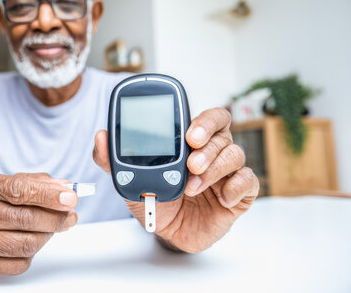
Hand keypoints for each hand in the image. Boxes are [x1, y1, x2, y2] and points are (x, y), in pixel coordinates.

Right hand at [0, 172, 77, 275]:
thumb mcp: (4, 183)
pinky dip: (33, 253)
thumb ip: (35, 183)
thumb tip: (65, 188)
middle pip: (26, 218)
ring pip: (27, 243)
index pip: (18, 190)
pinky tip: (31, 240)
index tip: (70, 197)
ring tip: (53, 227)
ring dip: (48, 235)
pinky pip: (20, 263)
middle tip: (70, 215)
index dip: (48, 195)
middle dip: (56, 218)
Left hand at [93, 107, 258, 252]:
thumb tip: (101, 136)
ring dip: (214, 169)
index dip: (203, 121)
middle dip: (207, 145)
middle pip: (223, 133)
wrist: (165, 231)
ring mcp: (226, 171)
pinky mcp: (238, 193)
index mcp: (190, 141)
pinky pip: (249, 182)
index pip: (206, 118)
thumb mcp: (130, 179)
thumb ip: (114, 158)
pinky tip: (223, 198)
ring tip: (192, 185)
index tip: (189, 133)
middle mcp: (212, 150)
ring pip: (234, 155)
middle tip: (191, 161)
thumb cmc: (153, 198)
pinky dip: (237, 187)